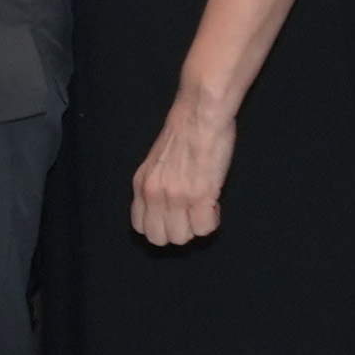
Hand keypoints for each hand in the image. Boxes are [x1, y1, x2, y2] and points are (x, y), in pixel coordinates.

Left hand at [128, 91, 237, 245]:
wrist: (200, 115)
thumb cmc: (184, 133)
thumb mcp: (156, 162)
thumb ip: (155, 186)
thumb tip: (163, 210)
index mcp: (140, 184)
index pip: (140, 227)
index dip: (161, 226)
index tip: (176, 216)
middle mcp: (154, 193)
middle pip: (160, 239)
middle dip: (179, 231)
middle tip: (192, 213)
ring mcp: (176, 196)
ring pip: (184, 238)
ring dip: (197, 226)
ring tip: (204, 204)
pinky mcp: (200, 195)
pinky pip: (205, 228)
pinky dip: (212, 220)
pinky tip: (214, 201)